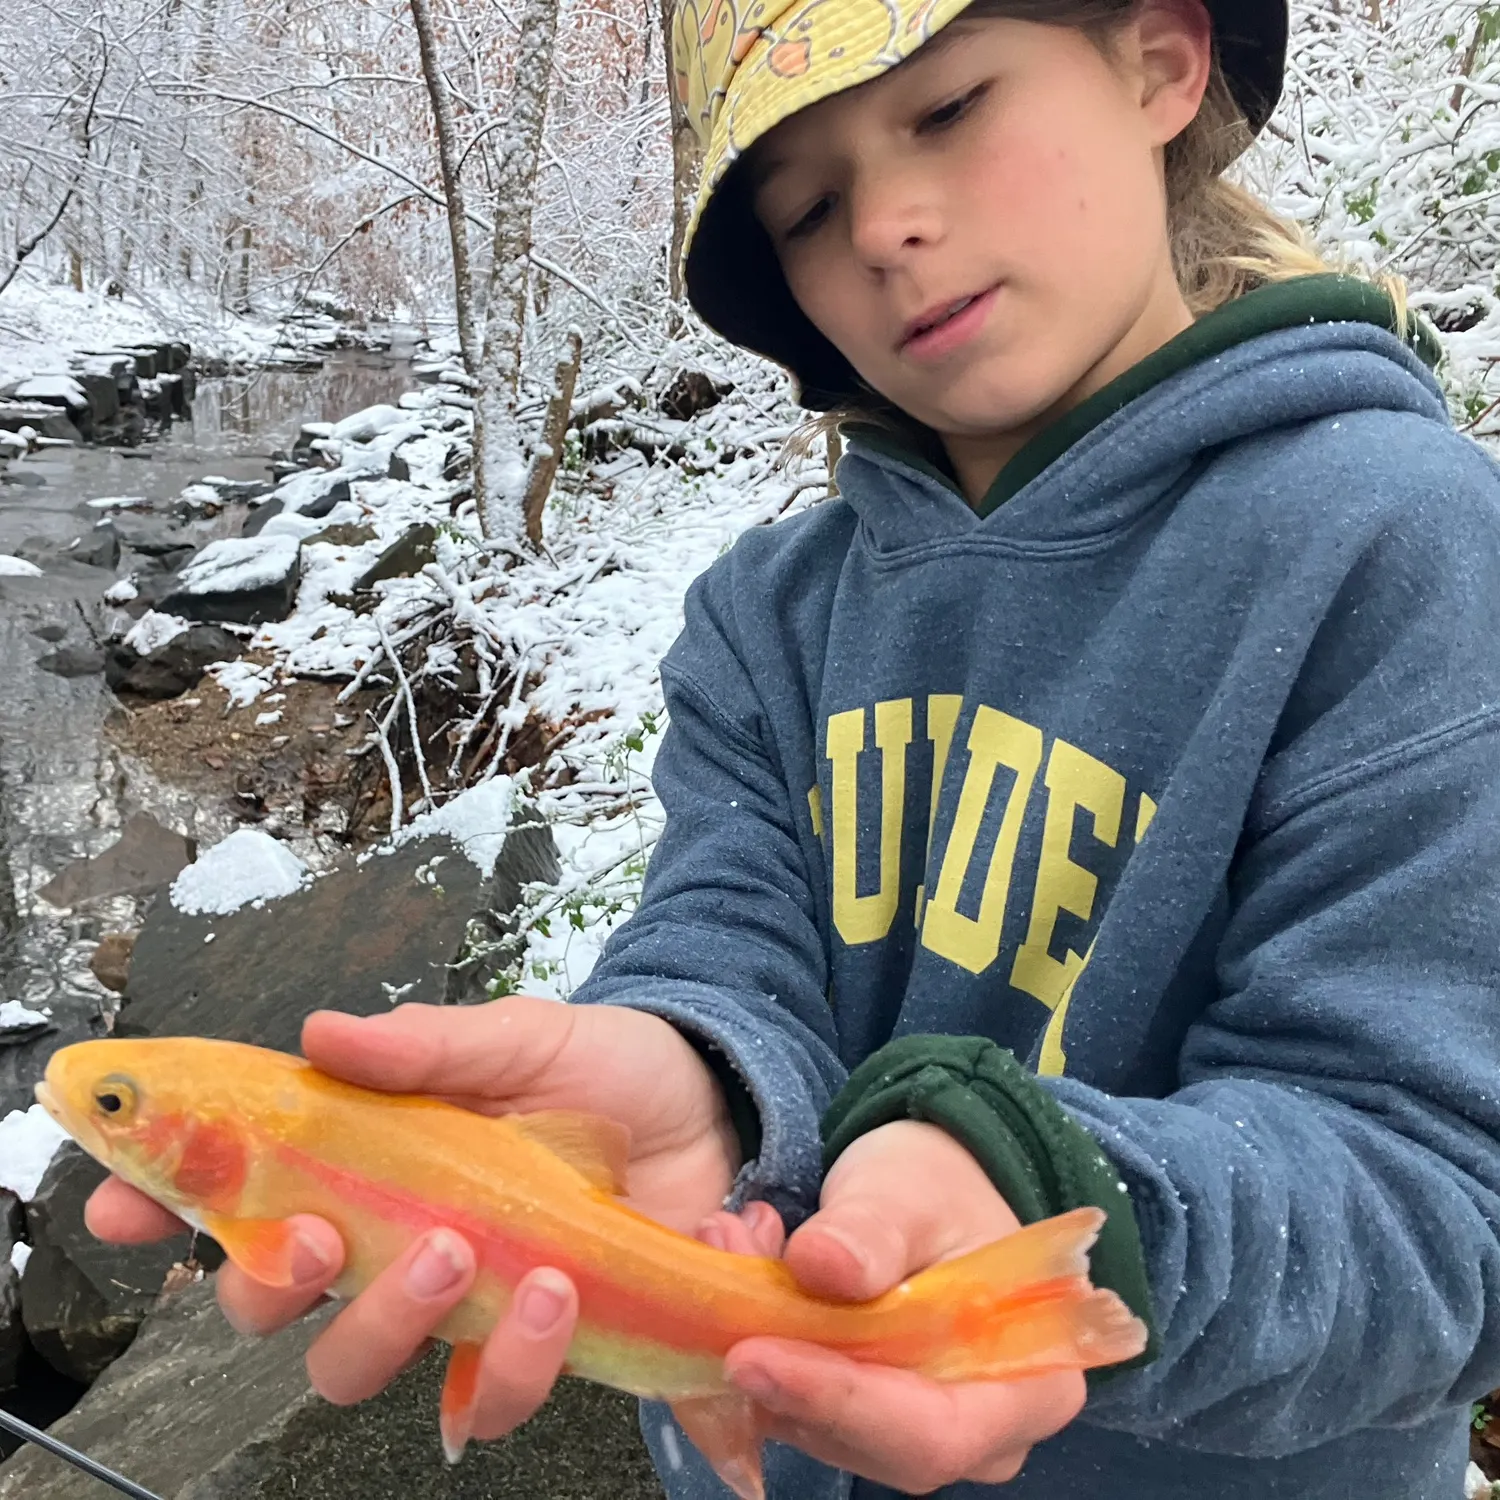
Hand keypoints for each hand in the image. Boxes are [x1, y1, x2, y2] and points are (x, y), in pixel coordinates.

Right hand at [86, 996, 741, 1441]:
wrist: (710, 1106)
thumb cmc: (602, 1067)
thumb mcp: (520, 1037)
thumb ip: (428, 1046)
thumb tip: (325, 1034)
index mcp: (373, 1157)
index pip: (242, 1194)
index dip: (162, 1208)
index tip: (121, 1205)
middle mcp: (392, 1237)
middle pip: (280, 1308)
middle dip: (282, 1288)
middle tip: (339, 1237)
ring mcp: (456, 1300)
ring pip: (363, 1364)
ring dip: (402, 1327)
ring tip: (490, 1261)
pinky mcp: (528, 1343)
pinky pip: (487, 1398)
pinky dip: (523, 1358)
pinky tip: (569, 1287)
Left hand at [697, 1120, 1084, 1492]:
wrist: (926, 1195)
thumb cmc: (939, 1191)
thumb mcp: (911, 1190)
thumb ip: (872, 1230)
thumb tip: (821, 1264)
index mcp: (1028, 1386)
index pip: (931, 1430)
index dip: (840, 1402)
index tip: (755, 1356)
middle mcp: (982, 1433)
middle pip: (871, 1441)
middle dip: (788, 1372)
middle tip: (723, 1289)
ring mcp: (917, 1433)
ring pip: (822, 1427)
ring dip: (762, 1351)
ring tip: (729, 1250)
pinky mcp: (862, 1423)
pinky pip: (800, 1409)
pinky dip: (759, 1350)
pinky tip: (735, 1281)